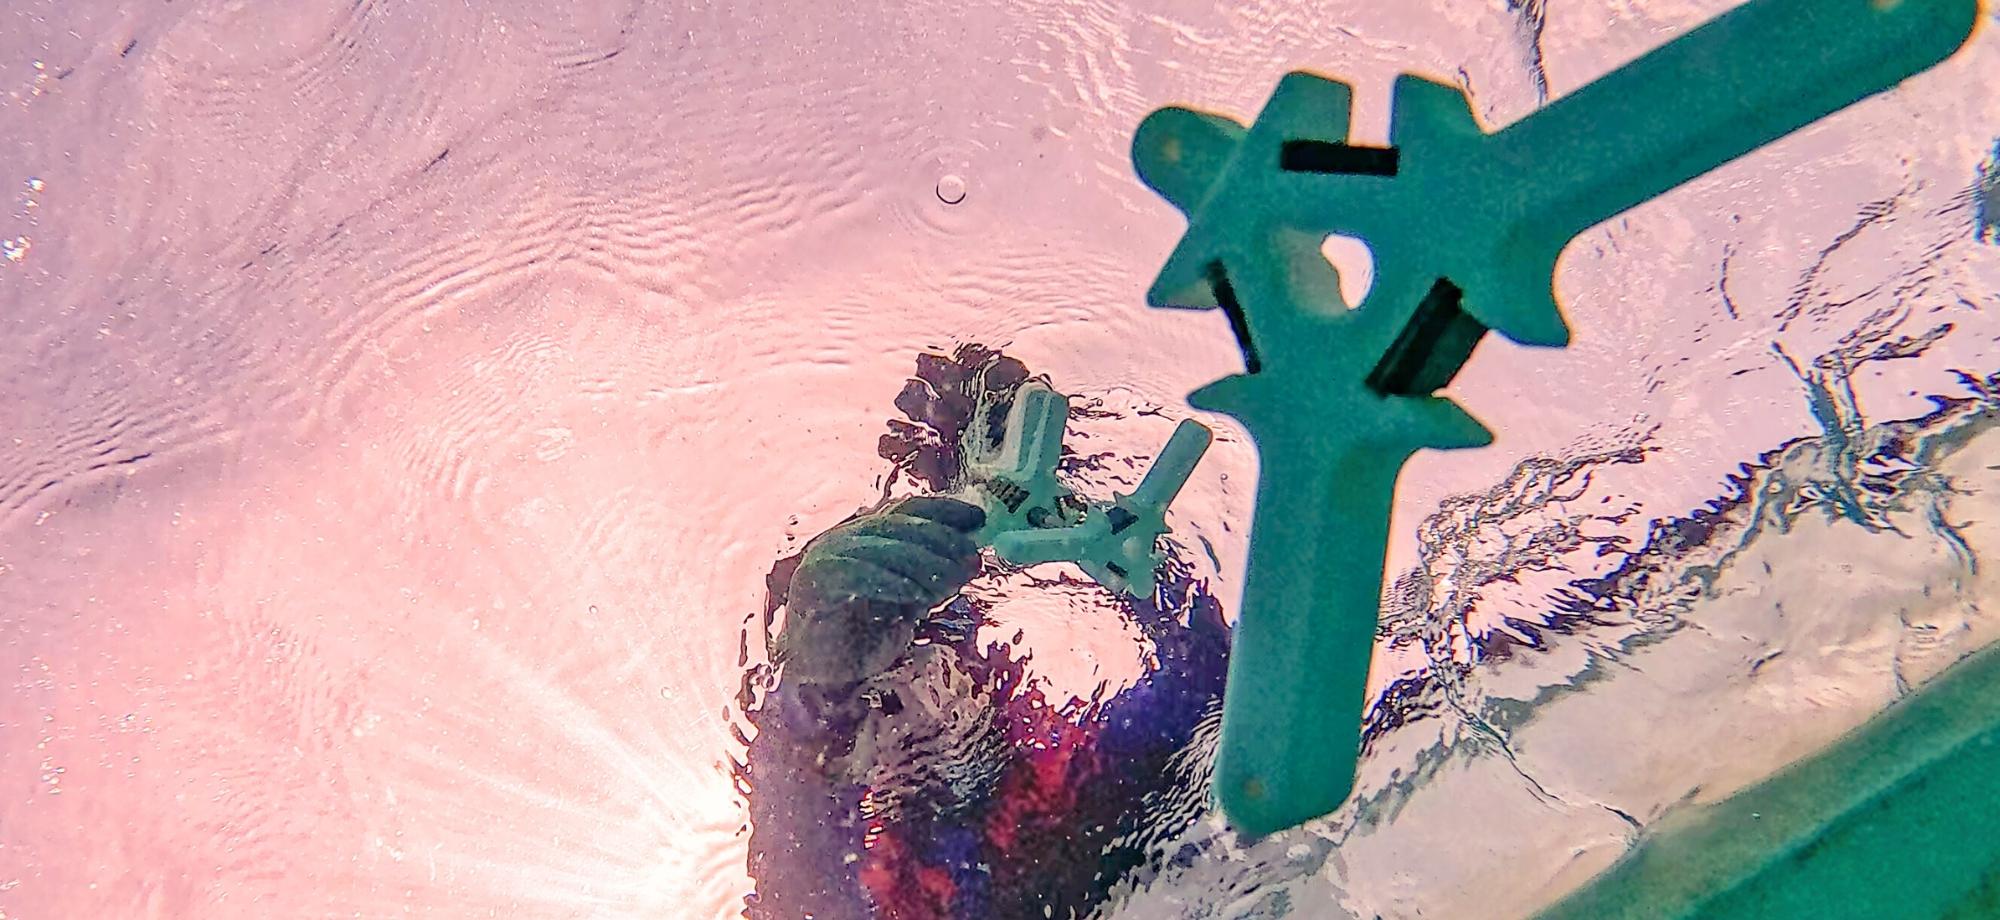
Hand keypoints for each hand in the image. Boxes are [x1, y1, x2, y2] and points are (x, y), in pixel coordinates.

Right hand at [775, 496, 985, 684]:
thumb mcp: (911, 598)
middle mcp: (845, 538)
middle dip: (941, 540)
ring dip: (924, 563)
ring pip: (881, 547)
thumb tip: (973, 555)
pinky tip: (916, 596)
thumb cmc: (866, 636)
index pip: (907, 510)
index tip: (978, 518)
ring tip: (953, 583)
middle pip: (898, 525)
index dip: (944, 510)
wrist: (823, 675)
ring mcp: (826, 557)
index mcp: (866, 535)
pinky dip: (890, 583)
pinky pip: (857, 574)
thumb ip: (934, 574)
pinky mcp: (815, 582)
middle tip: (971, 559)